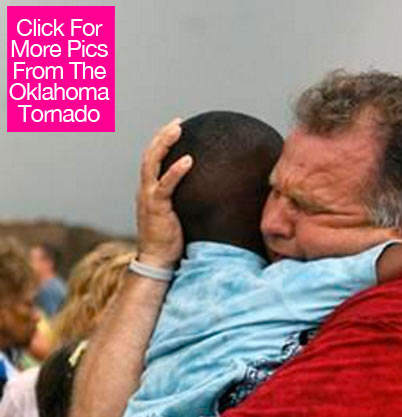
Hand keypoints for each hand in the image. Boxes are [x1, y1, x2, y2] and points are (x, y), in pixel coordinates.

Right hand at [136, 118, 193, 268]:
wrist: (157, 261)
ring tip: (178, 128)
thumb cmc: (170, 243)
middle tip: (178, 123)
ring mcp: (148, 198)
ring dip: (164, 142)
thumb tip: (209, 197)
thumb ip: (186, 204)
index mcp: (149, 192)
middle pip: (149, 155)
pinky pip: (165, 185)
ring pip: (151, 162)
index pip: (152, 162)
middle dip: (162, 136)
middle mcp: (145, 191)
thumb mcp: (179, 218)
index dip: (162, 144)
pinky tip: (189, 160)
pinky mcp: (156, 207)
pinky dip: (176, 171)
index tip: (176, 131)